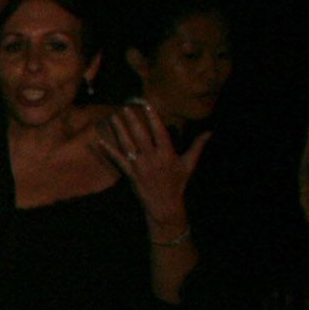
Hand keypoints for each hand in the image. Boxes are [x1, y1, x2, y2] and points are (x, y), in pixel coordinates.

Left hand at [91, 101, 204, 234]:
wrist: (164, 204)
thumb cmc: (178, 182)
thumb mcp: (189, 163)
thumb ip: (197, 146)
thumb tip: (210, 132)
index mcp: (167, 153)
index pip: (159, 132)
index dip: (153, 118)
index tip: (147, 106)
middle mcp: (152, 158)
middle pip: (140, 136)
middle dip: (132, 121)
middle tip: (125, 107)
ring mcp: (139, 165)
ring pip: (127, 144)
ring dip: (119, 130)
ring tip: (112, 117)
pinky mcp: (130, 173)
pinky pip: (118, 159)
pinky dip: (108, 150)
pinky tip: (99, 140)